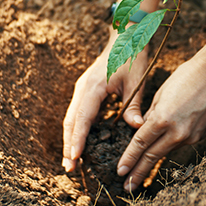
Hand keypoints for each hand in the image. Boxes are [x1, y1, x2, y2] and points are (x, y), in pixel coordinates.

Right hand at [62, 31, 148, 172]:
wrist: (125, 37)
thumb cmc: (132, 57)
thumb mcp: (137, 81)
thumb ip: (134, 105)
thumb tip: (136, 127)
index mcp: (94, 87)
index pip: (82, 118)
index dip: (77, 139)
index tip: (74, 157)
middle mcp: (83, 89)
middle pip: (71, 121)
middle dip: (68, 145)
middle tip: (69, 168)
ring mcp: (82, 89)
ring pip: (71, 118)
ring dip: (70, 139)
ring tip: (71, 161)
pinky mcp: (85, 90)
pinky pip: (78, 113)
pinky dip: (76, 129)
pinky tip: (80, 144)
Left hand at [116, 55, 205, 190]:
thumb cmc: (185, 77)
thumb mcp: (161, 94)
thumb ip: (150, 116)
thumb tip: (142, 130)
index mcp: (163, 118)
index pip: (140, 144)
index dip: (129, 159)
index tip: (120, 171)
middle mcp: (177, 131)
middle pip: (152, 156)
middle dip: (138, 172)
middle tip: (127, 187)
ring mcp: (190, 135)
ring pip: (166, 151)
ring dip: (152, 162)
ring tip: (140, 175)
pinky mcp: (200, 135)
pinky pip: (180, 143)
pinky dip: (169, 146)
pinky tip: (162, 149)